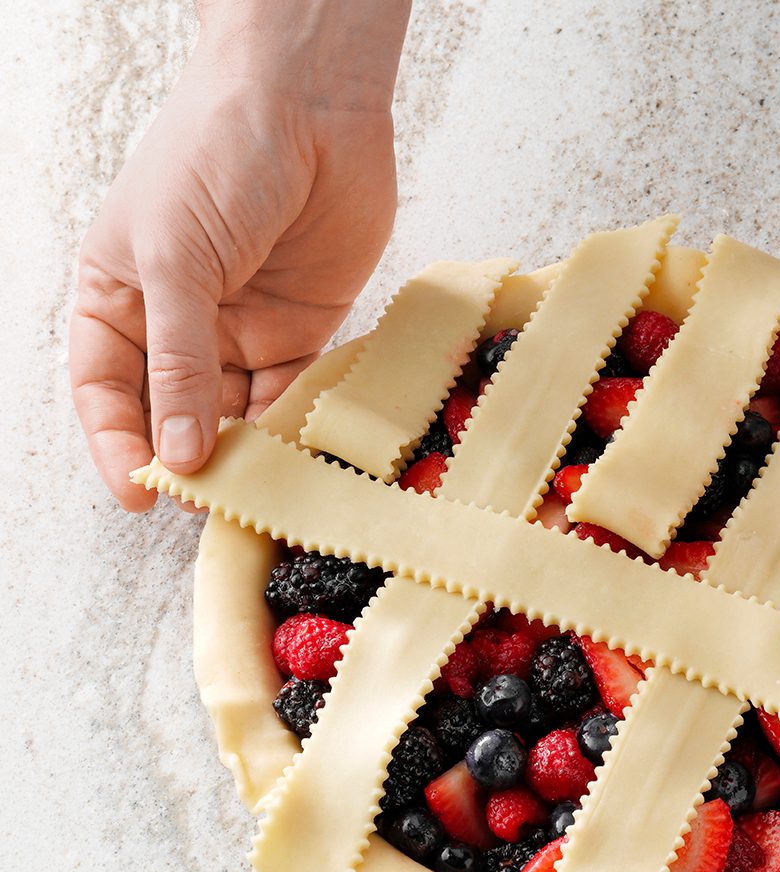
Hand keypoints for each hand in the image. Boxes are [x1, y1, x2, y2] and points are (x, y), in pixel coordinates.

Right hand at [70, 1, 406, 509]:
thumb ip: (178, 360)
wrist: (309, 103)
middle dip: (184, 456)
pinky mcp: (301, 327)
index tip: (140, 490)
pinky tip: (293, 451)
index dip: (118, 442)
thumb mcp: (176, 260)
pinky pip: (290, 392)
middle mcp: (180, 318)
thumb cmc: (216, 155)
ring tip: (253, 486)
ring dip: (241, 449)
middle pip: (172, 409)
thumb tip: (176, 449)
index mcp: (121, 293)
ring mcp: (241, 325)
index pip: (108, 387)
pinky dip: (289, 423)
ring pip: (234, 410)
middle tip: (205, 499)